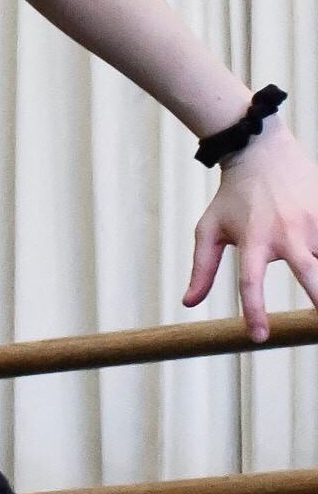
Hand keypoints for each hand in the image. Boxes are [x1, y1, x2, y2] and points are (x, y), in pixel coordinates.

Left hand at [184, 122, 317, 340]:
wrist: (263, 156)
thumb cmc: (231, 199)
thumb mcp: (208, 231)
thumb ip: (202, 268)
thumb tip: (189, 303)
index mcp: (254, 241)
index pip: (251, 283)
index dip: (255, 312)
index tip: (260, 338)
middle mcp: (287, 234)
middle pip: (310, 273)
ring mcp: (313, 222)